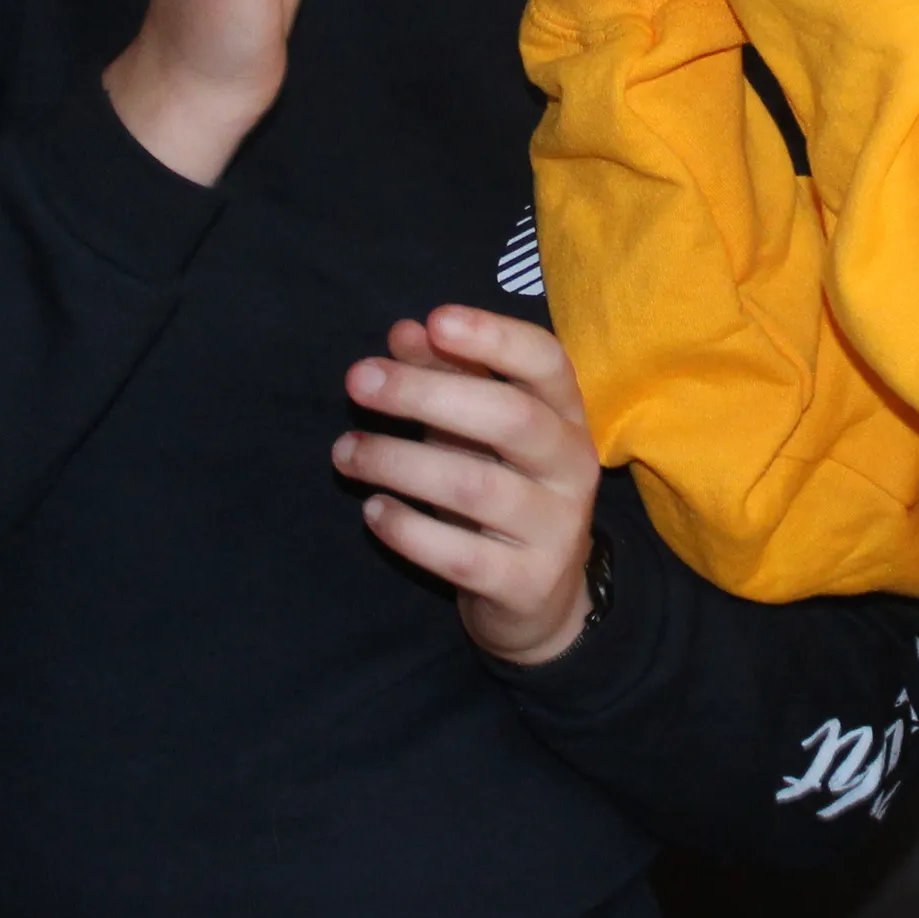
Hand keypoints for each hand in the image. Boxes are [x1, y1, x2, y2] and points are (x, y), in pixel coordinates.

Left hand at [338, 307, 606, 665]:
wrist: (540, 596)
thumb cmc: (502, 489)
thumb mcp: (476, 431)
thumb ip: (444, 376)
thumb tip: (404, 332)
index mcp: (566, 416)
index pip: (546, 361)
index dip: (493, 337)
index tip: (435, 320)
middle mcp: (573, 466)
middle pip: (511, 417)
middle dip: (427, 393)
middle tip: (358, 381)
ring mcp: (555, 529)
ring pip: (477, 486)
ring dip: (399, 462)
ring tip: (345, 451)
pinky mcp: (525, 583)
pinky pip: (460, 554)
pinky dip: (408, 529)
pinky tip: (373, 510)